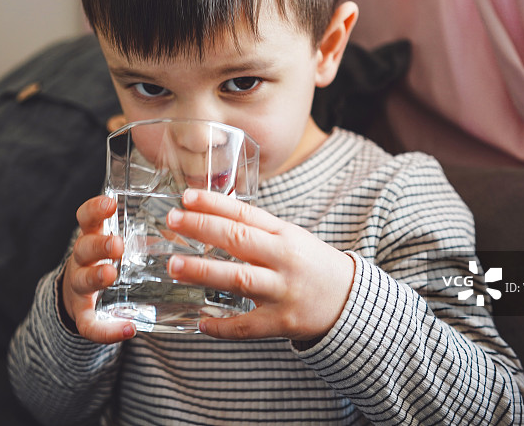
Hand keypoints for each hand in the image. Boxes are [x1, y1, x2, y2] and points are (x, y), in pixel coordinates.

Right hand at [61, 195, 135, 343]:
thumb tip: (191, 220)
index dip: (96, 209)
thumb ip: (148, 232)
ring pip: (82, 280)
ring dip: (96, 276)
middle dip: (100, 245)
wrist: (82, 296)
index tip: (110, 203)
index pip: (87, 218)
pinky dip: (106, 331)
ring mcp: (80, 286)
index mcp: (94, 236)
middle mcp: (82, 259)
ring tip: (111, 275)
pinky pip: (89, 324)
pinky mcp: (83, 314)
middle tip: (117, 245)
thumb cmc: (113, 261)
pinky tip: (127, 331)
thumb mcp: (122, 240)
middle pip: (83, 247)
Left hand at [165, 188, 354, 341]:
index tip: (186, 196)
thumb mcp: (290, 238)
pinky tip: (201, 323)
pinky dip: (222, 326)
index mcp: (284, 234)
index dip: (214, 204)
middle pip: (239, 240)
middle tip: (173, 221)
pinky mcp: (282, 322)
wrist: (349, 300)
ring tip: (174, 266)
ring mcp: (283, 291)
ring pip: (239, 279)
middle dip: (202, 228)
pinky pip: (247, 326)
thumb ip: (256, 230)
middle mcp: (284, 259)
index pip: (244, 214)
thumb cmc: (311, 265)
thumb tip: (210, 218)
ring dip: (204, 271)